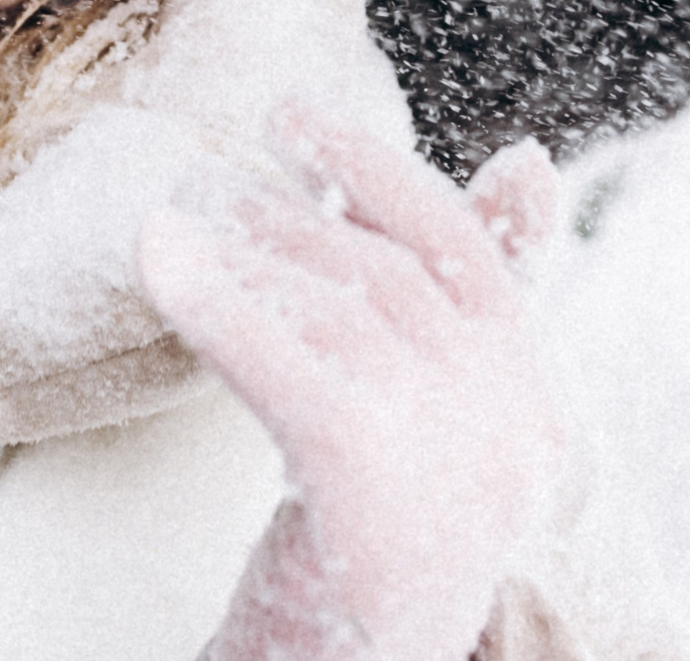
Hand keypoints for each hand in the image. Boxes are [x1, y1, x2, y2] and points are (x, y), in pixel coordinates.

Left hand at [139, 105, 564, 660]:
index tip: (297, 116)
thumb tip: (525, 158)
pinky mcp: (376, 488)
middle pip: (392, 278)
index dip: (383, 178)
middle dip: (291, 220)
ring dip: (246, 256)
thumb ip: (442, 321)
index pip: (471, 259)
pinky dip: (219, 305)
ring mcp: (455, 458)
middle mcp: (513, 429)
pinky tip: (157, 263)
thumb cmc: (364, 573)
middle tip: (207, 181)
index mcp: (531, 413)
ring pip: (340, 312)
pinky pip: (290, 367)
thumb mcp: (423, 438)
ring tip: (172, 227)